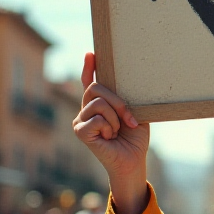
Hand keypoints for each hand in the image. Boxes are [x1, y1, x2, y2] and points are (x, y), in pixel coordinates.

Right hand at [72, 52, 149, 213]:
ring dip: (116, 117)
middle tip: (130, 118)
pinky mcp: (79, 131)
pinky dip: (109, 127)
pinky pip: (96, 118)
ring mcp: (80, 120)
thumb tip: (129, 80)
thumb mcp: (134, 112)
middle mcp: (86, 110)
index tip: (91, 53)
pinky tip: (109, 137)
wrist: (133, 160)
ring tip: (118, 131)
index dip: (89, 67)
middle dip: (118, 101)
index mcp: (100, 104)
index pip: (90, 82)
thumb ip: (126, 98)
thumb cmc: (134, 138)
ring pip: (98, 103)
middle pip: (96, 87)